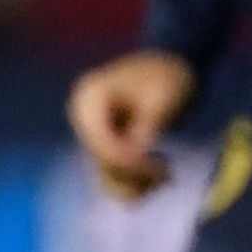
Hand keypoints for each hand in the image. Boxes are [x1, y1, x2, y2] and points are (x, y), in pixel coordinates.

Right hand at [67, 52, 199, 200]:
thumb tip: (131, 158)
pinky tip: (156, 176)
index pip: (102, 145)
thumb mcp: (162, 100)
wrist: (169, 66)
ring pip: (105, 175)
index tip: (164, 170)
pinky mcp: (102, 145)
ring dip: (135, 184)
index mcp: (90, 98)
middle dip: (136, 174)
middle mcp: (82, 117)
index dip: (131, 164)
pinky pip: (111, 174)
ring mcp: (90, 133)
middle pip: (102, 163)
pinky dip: (133, 182)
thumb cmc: (168, 76)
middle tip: (168, 175)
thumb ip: (145, 128)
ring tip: (165, 176)